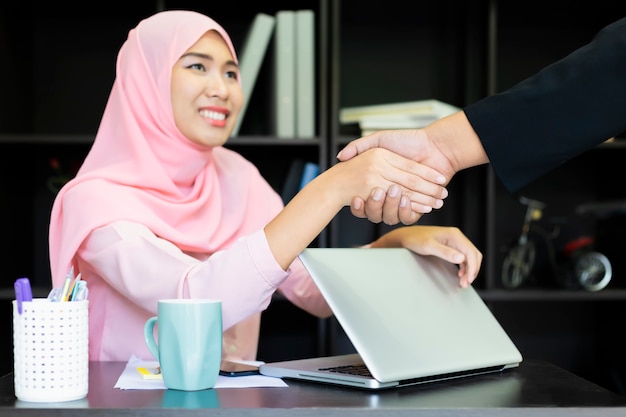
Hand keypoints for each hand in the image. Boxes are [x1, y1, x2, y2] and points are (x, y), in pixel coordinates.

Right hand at [323, 147, 447, 211]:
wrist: (438, 146)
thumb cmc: (410, 140)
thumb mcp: (379, 139)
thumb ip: (360, 145)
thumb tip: (341, 156)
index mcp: (380, 180)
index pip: (366, 195)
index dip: (359, 201)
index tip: (356, 197)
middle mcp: (390, 192)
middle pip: (377, 208)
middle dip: (375, 204)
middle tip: (376, 192)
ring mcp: (404, 201)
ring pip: (390, 214)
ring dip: (391, 206)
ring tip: (394, 192)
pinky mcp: (418, 208)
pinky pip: (408, 217)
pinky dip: (407, 210)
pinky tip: (407, 200)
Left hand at [371, 225, 482, 287]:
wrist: (406, 236)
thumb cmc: (415, 240)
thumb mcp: (429, 247)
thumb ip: (445, 252)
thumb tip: (461, 258)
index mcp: (454, 235)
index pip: (471, 252)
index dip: (473, 267)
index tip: (468, 279)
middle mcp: (456, 237)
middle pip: (473, 254)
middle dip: (472, 270)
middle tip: (465, 283)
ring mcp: (454, 241)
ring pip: (469, 257)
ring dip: (469, 270)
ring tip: (463, 282)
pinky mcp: (451, 246)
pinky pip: (463, 257)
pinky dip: (464, 267)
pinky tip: (460, 275)